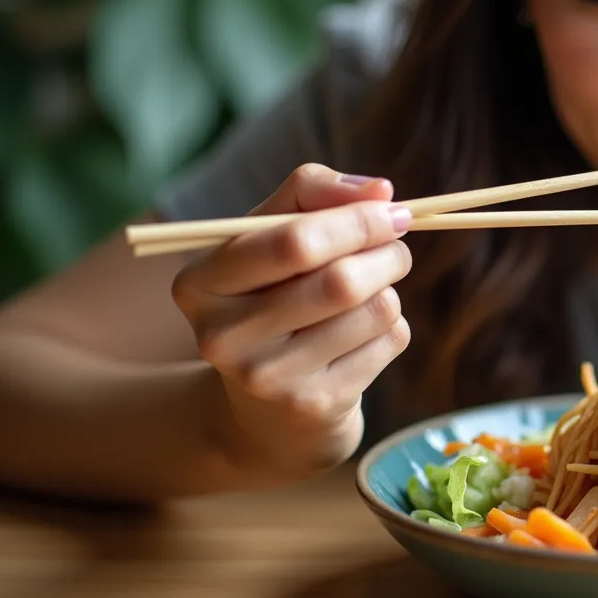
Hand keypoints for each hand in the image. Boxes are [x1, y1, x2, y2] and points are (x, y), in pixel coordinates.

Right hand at [170, 164, 413, 472]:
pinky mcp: (314, 405)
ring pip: (375, 310)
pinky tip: (362, 335)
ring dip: (391, 290)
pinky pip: (389, 342)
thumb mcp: (270, 237)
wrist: (265, 407)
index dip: (356, 220)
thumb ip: (312, 194)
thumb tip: (380, 191)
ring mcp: (268, 378)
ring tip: (372, 292)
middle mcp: (224, 336)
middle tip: (397, 248)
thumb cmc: (272, 294)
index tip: (391, 208)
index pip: (292, 242)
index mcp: (200, 283)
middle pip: (341, 281)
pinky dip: (392, 327)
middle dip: (387, 254)